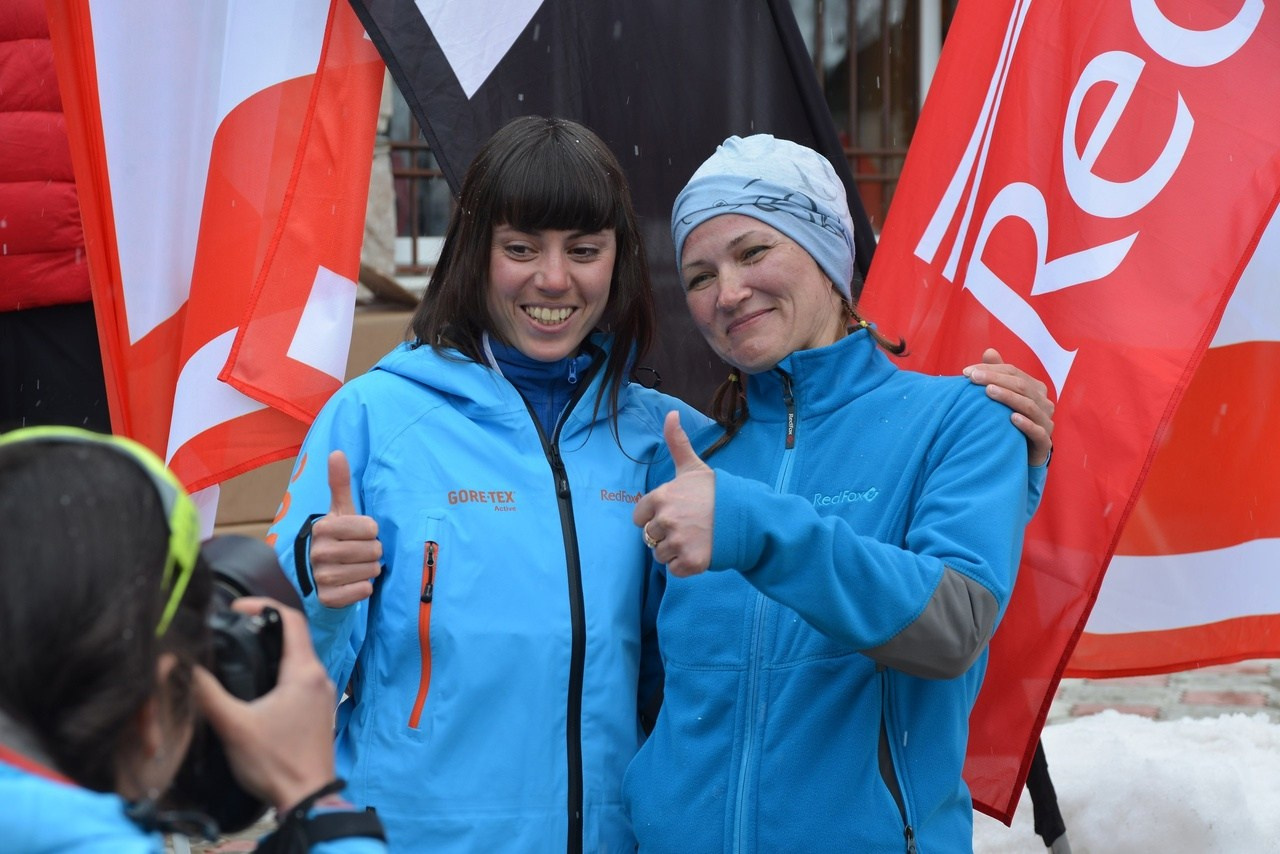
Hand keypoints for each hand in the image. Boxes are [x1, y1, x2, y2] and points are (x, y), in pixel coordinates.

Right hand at [192, 597, 338, 813]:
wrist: (308, 799)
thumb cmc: (276, 762)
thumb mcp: (234, 725)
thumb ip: (207, 693)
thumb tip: (180, 666)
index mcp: (304, 671)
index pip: (291, 618)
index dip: (263, 605)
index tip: (237, 606)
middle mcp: (319, 677)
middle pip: (294, 636)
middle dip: (263, 627)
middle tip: (232, 628)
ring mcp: (322, 695)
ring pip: (297, 658)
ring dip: (271, 650)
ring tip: (239, 652)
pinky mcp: (318, 711)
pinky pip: (300, 678)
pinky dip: (279, 671)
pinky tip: (255, 685)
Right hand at [309, 450, 381, 606]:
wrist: (314, 573)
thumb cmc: (335, 537)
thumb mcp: (338, 511)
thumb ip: (339, 483)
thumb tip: (337, 452)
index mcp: (323, 527)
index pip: (371, 528)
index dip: (370, 532)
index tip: (358, 534)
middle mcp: (319, 552)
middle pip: (373, 550)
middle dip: (372, 552)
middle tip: (358, 552)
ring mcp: (322, 576)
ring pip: (371, 571)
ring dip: (369, 569)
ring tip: (355, 566)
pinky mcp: (328, 598)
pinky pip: (363, 590)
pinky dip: (364, 587)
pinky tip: (352, 582)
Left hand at [632, 412, 715, 577]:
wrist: (747, 517)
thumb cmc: (717, 492)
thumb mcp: (693, 467)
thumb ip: (677, 442)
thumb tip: (671, 414)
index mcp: (661, 497)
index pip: (639, 518)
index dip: (654, 517)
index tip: (674, 513)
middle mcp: (666, 519)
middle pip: (650, 538)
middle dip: (666, 535)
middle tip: (689, 527)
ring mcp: (678, 542)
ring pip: (660, 555)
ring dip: (675, 551)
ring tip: (695, 539)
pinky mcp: (690, 562)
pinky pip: (674, 570)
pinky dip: (685, 566)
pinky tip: (700, 552)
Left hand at [963, 348, 1054, 465]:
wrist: (1021, 455)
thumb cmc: (1009, 422)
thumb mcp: (1003, 397)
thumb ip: (998, 375)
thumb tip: (989, 351)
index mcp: (1035, 389)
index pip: (1013, 372)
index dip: (991, 369)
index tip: (966, 371)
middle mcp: (1044, 403)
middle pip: (1021, 386)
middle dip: (995, 379)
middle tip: (972, 378)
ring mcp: (1046, 422)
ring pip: (1029, 405)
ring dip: (1008, 397)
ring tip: (988, 392)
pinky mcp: (1045, 443)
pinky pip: (1038, 432)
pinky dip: (1026, 424)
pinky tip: (1011, 418)